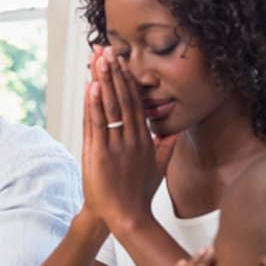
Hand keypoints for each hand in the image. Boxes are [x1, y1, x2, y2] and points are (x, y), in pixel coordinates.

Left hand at [82, 46, 175, 229]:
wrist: (126, 217)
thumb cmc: (138, 196)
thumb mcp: (157, 170)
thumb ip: (166, 150)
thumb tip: (173, 134)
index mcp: (144, 140)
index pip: (136, 103)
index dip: (128, 80)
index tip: (122, 60)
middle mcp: (132, 139)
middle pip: (123, 99)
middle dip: (115, 72)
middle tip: (108, 48)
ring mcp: (116, 146)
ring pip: (110, 107)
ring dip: (103, 81)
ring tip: (99, 58)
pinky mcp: (100, 155)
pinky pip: (97, 125)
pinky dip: (94, 105)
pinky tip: (92, 86)